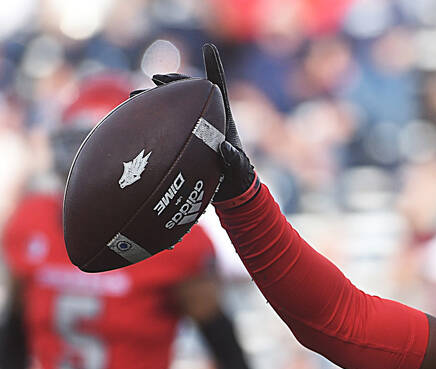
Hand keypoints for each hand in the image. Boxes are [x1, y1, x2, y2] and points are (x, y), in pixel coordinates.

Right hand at [136, 44, 255, 201]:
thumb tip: (225, 148)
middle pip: (189, 91)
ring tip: (136, 94)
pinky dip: (150, 114)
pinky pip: (164, 120)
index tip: (209, 47)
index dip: (214, 66)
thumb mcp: (238, 168)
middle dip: (172, 82)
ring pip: (173, 103)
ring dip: (156, 96)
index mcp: (223, 117)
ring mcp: (194, 125)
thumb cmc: (237, 177)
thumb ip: (234, 159)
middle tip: (156, 80)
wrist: (230, 189)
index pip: (218, 86)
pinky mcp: (183, 135)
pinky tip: (133, 112)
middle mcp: (208, 116)